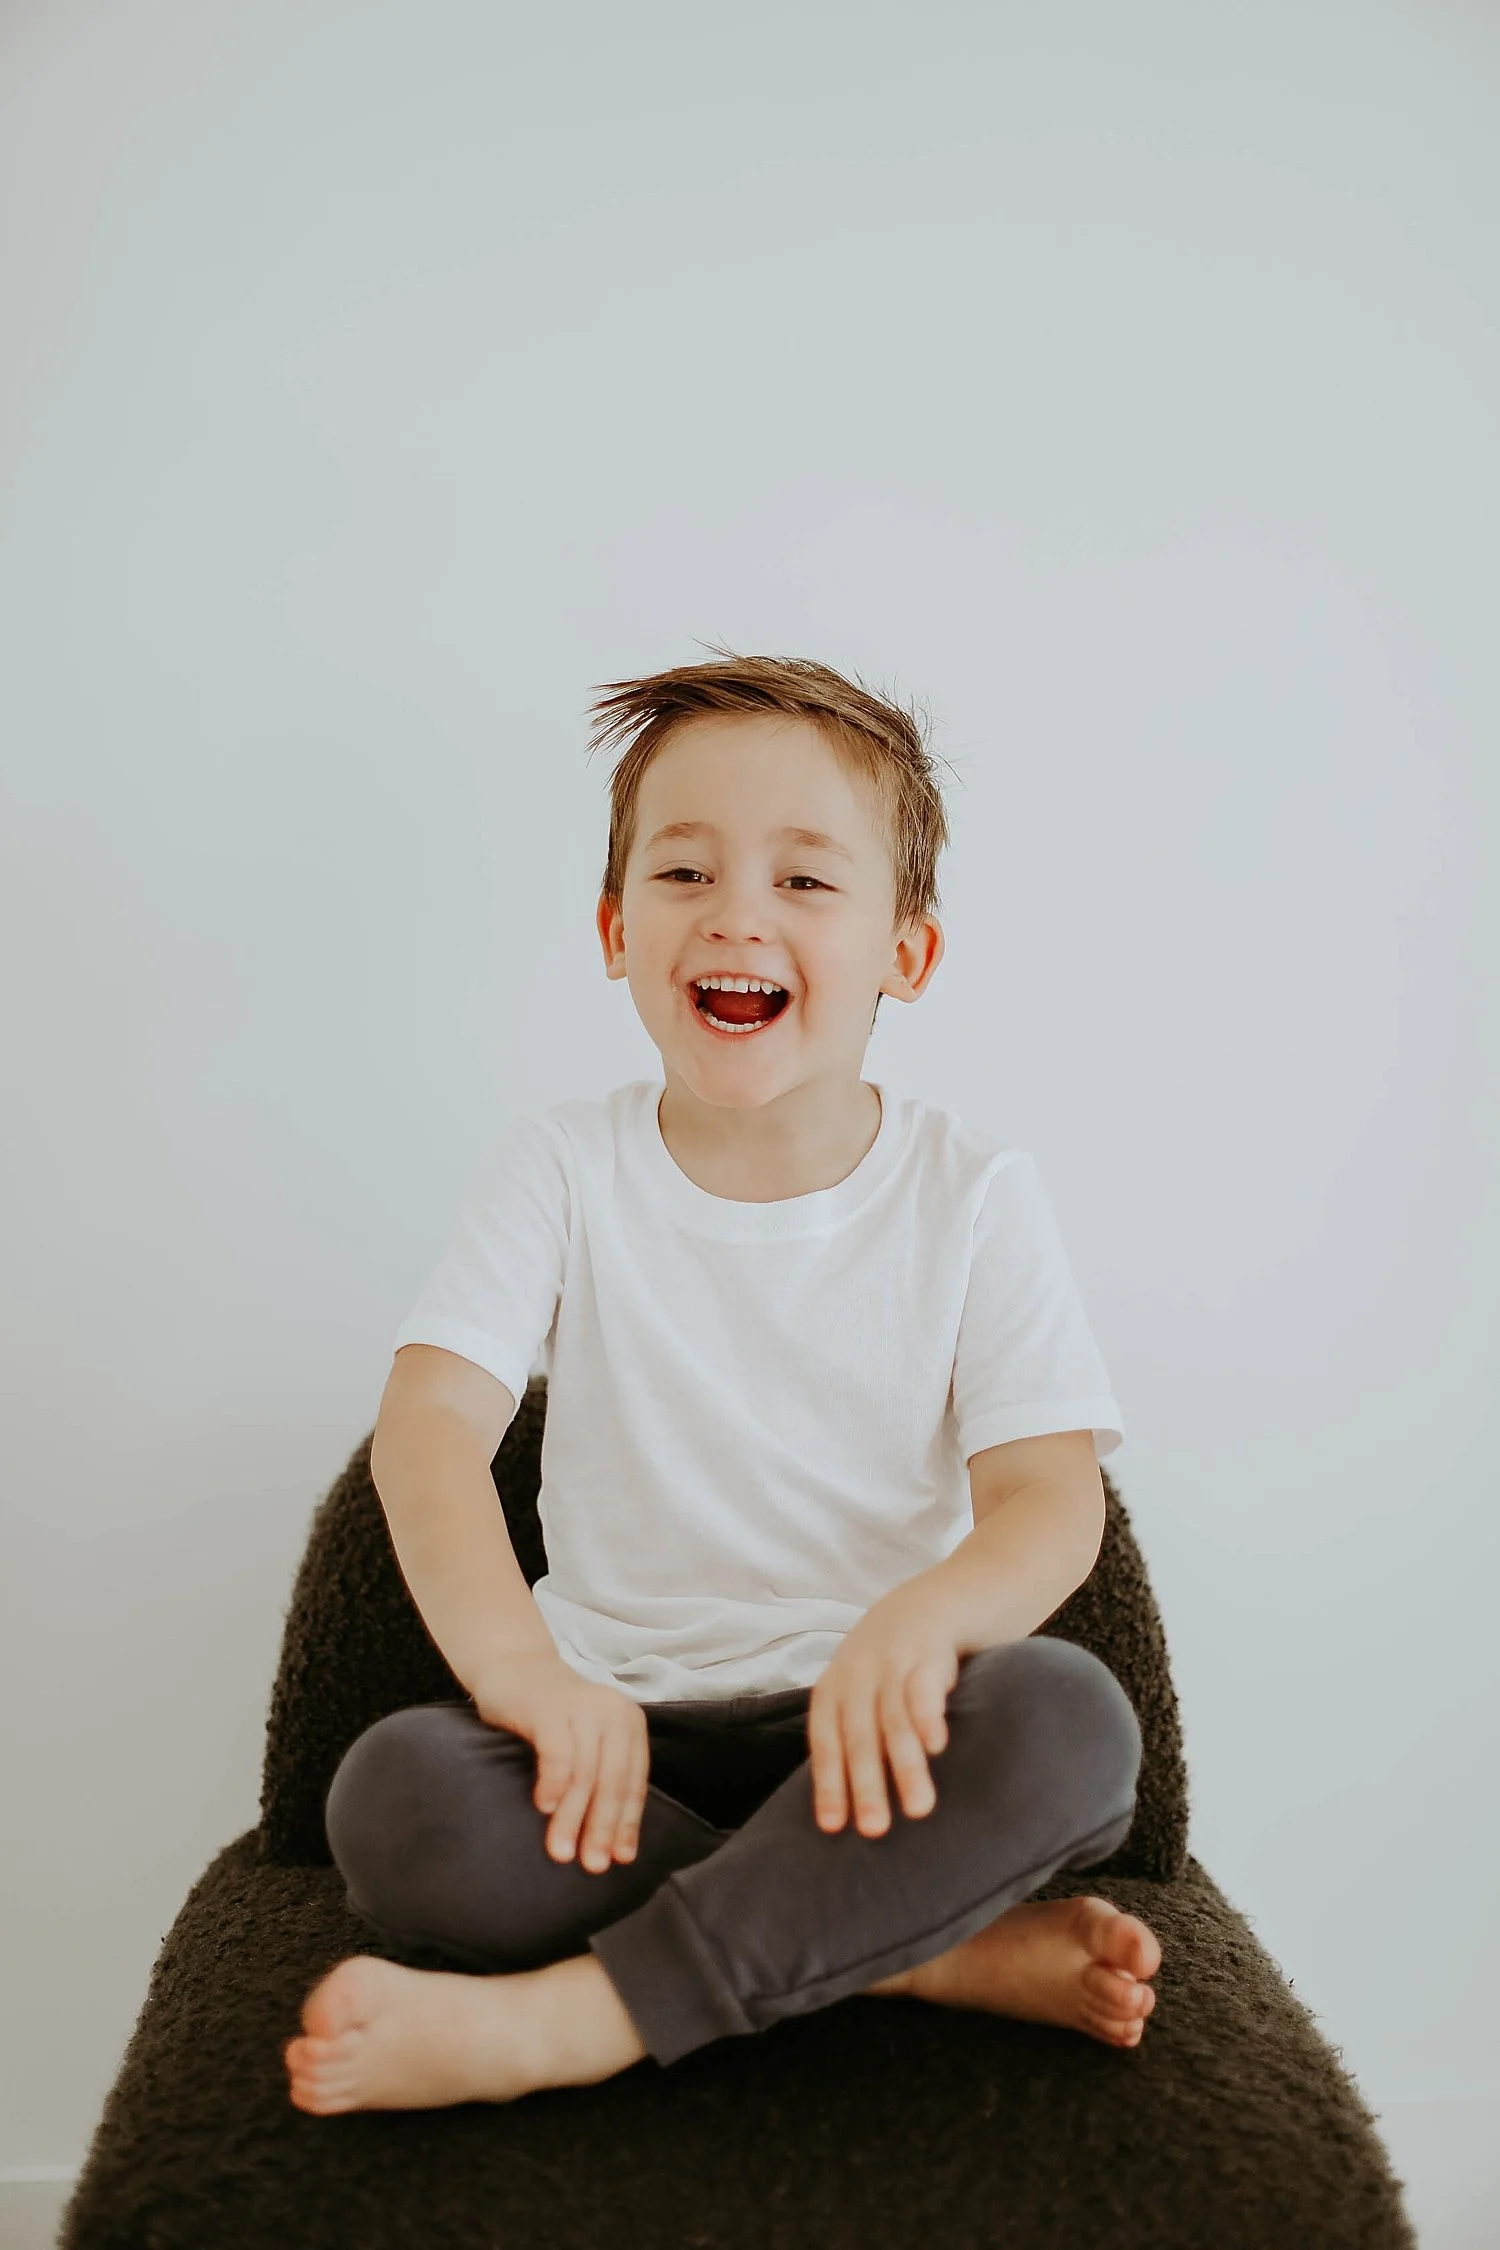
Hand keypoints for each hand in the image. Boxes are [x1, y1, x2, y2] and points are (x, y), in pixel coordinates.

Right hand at [471, 1648, 649, 1873]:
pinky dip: (554, 1783)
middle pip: (612, 1782)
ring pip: (585, 1774)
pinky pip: (558, 1752)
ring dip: (573, 1817)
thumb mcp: (586, 1742)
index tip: (620, 1860)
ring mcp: (582, 1707)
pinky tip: (544, 1808)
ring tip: (560, 1852)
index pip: (633, 1784)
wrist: (513, 1666)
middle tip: (592, 1866)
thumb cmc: (551, 1715)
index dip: (627, 1824)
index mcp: (629, 1724)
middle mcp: (613, 1713)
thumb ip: (600, 1777)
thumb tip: (611, 1844)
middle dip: (602, 1829)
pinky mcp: (550, 1707)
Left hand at [806, 1585, 960, 1837]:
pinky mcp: (927, 1656)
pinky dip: (928, 1716)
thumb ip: (850, 1738)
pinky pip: (925, 1688)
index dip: (829, 1785)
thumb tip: (844, 1810)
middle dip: (867, 1785)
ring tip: (919, 1809)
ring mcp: (892, 1666)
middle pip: (859, 1737)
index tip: (834, 1828)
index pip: (826, 1743)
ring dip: (906, 1766)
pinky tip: (937, 1746)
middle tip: (874, 1830)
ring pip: (895, 1720)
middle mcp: (857, 1678)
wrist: (923, 1606)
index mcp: (833, 1691)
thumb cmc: (882, 1670)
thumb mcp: (855, 1693)